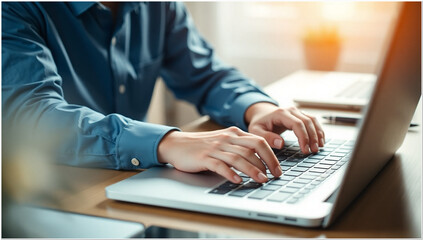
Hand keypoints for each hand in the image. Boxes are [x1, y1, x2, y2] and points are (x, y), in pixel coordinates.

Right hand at [157, 127, 281, 183]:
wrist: (176, 144)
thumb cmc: (202, 146)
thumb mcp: (223, 142)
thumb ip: (239, 147)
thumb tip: (261, 161)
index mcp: (233, 134)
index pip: (258, 141)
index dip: (271, 155)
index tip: (278, 169)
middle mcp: (226, 139)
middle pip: (253, 148)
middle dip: (267, 162)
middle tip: (275, 175)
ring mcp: (215, 148)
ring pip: (238, 158)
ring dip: (252, 170)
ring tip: (262, 180)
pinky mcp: (203, 158)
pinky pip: (219, 165)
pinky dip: (230, 173)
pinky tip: (237, 181)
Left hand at [245, 103, 324, 152]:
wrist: (261, 114)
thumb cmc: (259, 124)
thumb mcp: (256, 131)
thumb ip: (266, 137)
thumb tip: (280, 143)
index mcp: (280, 114)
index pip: (297, 124)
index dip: (303, 137)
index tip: (305, 150)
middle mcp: (291, 110)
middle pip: (307, 122)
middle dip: (312, 137)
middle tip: (313, 151)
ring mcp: (297, 111)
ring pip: (312, 120)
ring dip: (318, 134)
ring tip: (319, 147)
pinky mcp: (300, 115)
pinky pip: (313, 121)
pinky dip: (318, 130)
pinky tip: (320, 140)